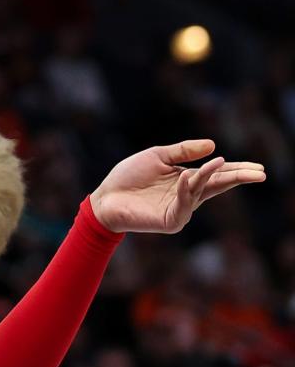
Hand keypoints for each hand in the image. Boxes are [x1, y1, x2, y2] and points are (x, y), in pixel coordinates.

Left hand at [89, 139, 264, 234]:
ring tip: (222, 162)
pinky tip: (188, 176)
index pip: (217, 175)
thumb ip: (183, 151)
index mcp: (186, 179)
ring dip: (212, 176)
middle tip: (261, 173)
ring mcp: (180, 209)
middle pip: (218, 185)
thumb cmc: (128, 176)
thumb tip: (214, 145)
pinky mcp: (170, 221)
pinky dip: (188, 189)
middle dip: (239, 178)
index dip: (236, 170)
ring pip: (202, 191)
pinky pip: (184, 204)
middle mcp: (187, 195)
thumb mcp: (158, 156)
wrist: (105, 197)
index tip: (257, 167)